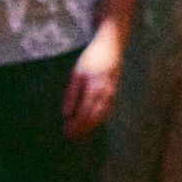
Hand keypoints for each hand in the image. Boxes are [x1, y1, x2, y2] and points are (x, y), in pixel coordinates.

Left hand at [62, 19, 123, 135]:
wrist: (112, 45)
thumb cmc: (92, 58)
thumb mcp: (77, 73)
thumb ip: (72, 94)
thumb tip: (66, 114)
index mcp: (94, 88)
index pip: (84, 113)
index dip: (75, 125)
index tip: (65, 131)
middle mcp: (106, 93)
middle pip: (94, 118)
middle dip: (82, 129)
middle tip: (70, 136)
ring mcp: (113, 94)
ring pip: (102, 117)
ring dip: (90, 127)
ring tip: (79, 133)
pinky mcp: (115, 93)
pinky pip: (107, 111)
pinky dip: (98, 120)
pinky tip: (91, 123)